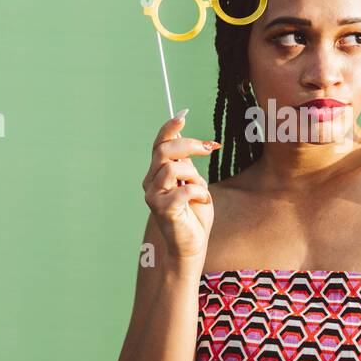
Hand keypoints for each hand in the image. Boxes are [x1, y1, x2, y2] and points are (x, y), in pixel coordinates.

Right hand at [142, 110, 219, 260]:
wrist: (192, 246)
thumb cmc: (194, 214)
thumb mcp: (193, 182)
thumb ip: (186, 164)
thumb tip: (185, 138)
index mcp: (157, 173)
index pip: (159, 143)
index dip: (170, 128)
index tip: (184, 115)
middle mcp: (150, 182)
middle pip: (164, 151)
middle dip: (190, 145)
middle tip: (210, 148)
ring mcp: (154, 196)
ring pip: (173, 169)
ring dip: (195, 175)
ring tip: (201, 189)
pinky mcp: (163, 210)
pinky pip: (184, 190)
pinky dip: (199, 193)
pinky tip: (202, 201)